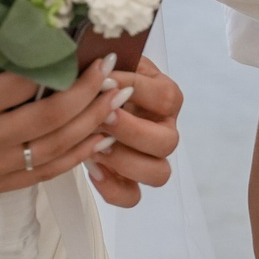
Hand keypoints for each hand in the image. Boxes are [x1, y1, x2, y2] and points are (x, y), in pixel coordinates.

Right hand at [0, 49, 120, 193]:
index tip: (86, 47)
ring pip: (55, 148)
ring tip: (116, 101)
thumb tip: (29, 22)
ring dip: (91, 123)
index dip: (62, 63)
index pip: (28, 80)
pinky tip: (98, 139)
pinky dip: (75, 156)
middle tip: (112, 71)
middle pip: (52, 116)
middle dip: (89, 93)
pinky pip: (44, 173)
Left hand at [86, 56, 180, 207]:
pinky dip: (112, 188)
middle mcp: (165, 129)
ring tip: (97, 146)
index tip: (103, 81)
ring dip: (126, 161)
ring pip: (158, 173)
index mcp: (166, 97)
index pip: (163, 97)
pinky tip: (92, 168)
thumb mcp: (111, 62)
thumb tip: (100, 62)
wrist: (90, 98)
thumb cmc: (104, 77)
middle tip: (102, 118)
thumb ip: (110, 61)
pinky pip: (132, 197)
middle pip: (167, 142)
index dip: (134, 89)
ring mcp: (152, 158)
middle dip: (131, 131)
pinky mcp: (131, 181)